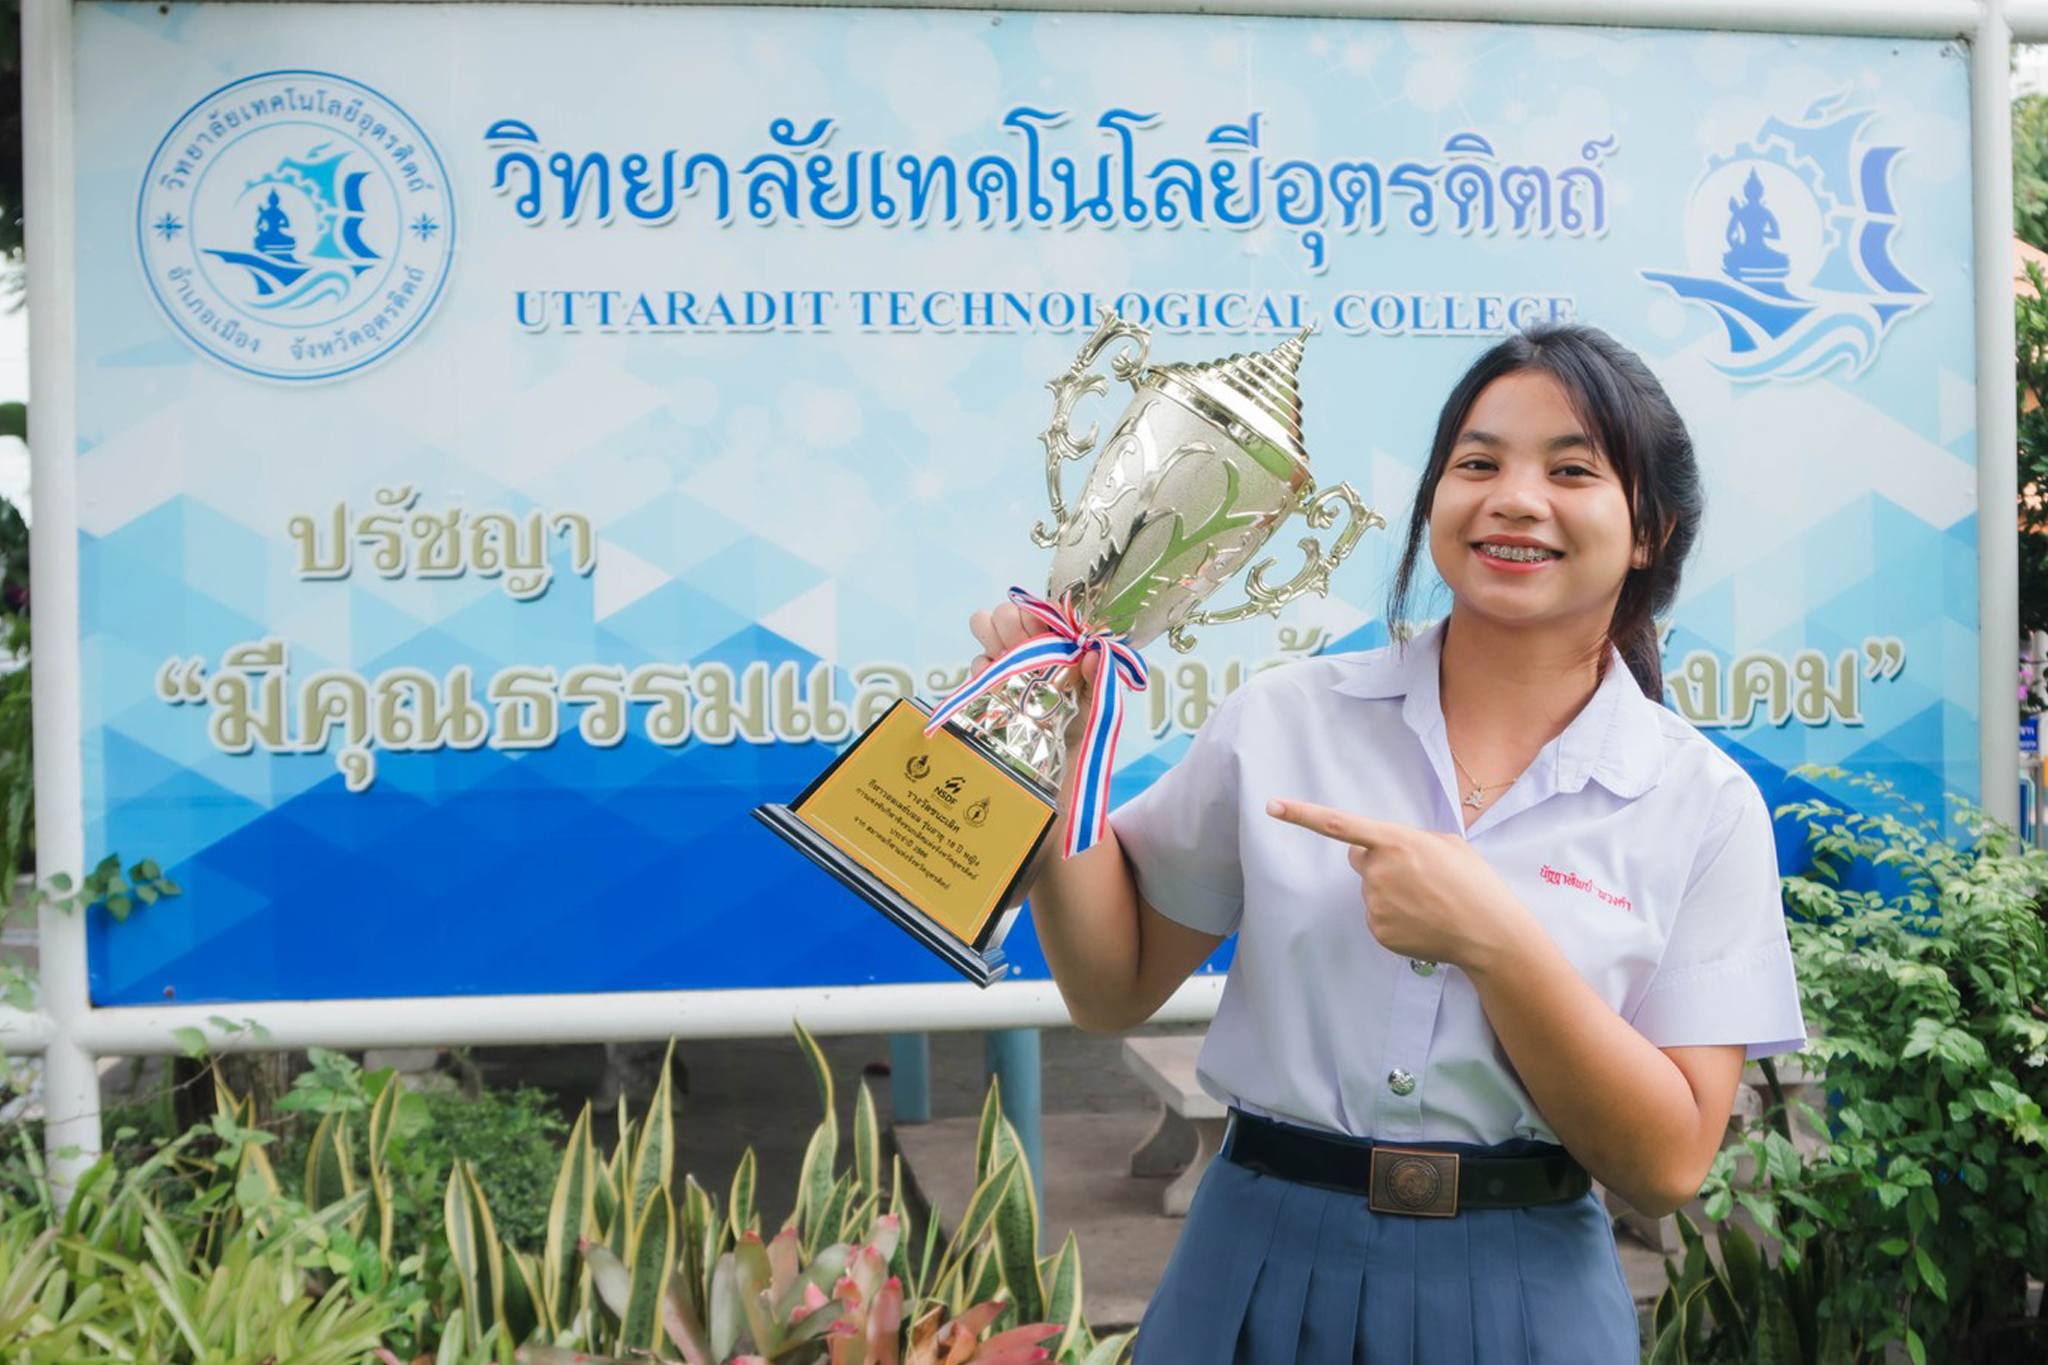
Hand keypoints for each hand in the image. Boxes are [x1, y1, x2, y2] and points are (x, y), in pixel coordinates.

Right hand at [967, 599, 1099, 743]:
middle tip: (1021, 644)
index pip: (1043, 609)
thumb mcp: (1098, 701)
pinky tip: (994, 678)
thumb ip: (1098, 676)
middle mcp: (1031, 645)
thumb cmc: (1084, 725)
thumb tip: (1093, 652)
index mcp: (1059, 641)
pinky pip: (978, 662)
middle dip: (1010, 622)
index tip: (1041, 627)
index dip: (1038, 611)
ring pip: (985, 625)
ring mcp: (1008, 663)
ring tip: (1006, 656)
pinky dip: (982, 666)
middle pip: (1008, 612)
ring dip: (992, 636)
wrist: (1062, 766)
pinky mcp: (990, 683)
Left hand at [1264, 798, 1538, 974]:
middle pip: (1360, 860)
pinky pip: (1377, 916)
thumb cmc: (1473, 882)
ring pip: (1370, 890)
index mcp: (1394, 841)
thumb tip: (1388, 849)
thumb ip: (1409, 839)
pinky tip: (1422, 920)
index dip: (1301, 814)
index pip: (1337, 824)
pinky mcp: (1378, 930)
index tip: (1271, 806)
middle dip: (1380, 862)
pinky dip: (1395, 917)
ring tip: (1428, 900)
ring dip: (1391, 892)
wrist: (1489, 932)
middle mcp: (1378, 871)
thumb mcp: (1446, 844)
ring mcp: (1375, 903)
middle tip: (1419, 876)